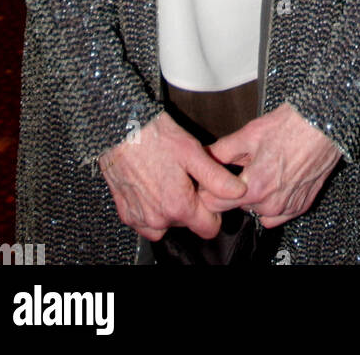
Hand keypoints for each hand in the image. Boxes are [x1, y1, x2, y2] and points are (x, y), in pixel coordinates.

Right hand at [98, 109, 247, 241]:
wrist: (120, 130)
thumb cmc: (155, 137)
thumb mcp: (193, 152)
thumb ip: (217, 178)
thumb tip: (238, 191)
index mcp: (178, 206)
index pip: (208, 229)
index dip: (214, 211)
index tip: (209, 193)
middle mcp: (158, 218)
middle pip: (187, 224)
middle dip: (191, 205)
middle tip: (186, 177)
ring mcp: (140, 218)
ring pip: (166, 225)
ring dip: (171, 209)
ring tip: (169, 181)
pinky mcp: (126, 213)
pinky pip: (145, 223)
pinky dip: (152, 210)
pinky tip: (153, 187)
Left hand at [200, 102, 341, 227]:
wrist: (324, 124)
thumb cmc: (291, 125)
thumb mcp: (250, 133)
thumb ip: (222, 150)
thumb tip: (205, 157)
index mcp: (255, 186)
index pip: (215, 204)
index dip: (208, 189)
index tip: (210, 180)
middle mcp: (271, 203)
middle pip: (235, 207)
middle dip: (233, 191)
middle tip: (241, 167)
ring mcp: (287, 207)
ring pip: (256, 211)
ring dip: (253, 197)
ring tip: (262, 170)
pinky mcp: (301, 207)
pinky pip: (276, 215)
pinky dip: (271, 203)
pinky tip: (275, 180)